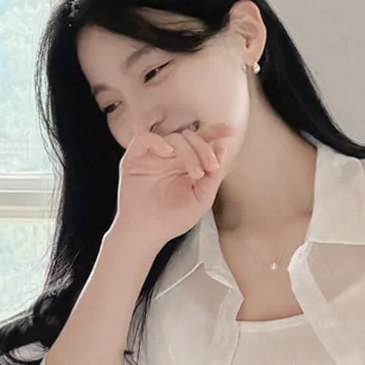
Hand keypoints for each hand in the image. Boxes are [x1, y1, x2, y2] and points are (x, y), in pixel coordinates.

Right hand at [113, 122, 236, 250]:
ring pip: (173, 137)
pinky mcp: (134, 158)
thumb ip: (213, 176)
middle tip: (211, 167)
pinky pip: (145, 138)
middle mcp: (170, 157)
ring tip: (195, 173)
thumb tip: (221, 147)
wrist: (148, 233)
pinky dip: (158, 142)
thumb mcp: (202, 198)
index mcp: (186, 164)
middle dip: (204, 148)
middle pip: (190, 136)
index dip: (215, 132)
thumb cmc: (173, 219)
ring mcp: (153, 156)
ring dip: (188, 152)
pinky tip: (169, 153)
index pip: (201, 141)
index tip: (230, 131)